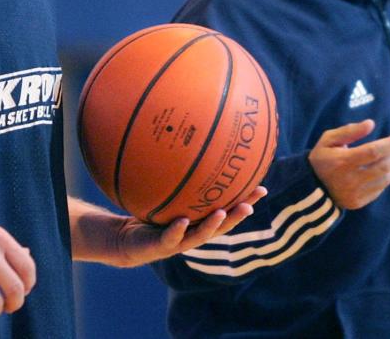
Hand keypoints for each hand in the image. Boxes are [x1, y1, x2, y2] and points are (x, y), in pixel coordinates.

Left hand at [113, 185, 267, 266]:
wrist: (128, 240)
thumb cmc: (151, 214)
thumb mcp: (165, 193)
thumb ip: (178, 176)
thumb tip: (187, 143)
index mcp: (200, 220)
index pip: (227, 209)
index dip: (245, 201)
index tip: (262, 188)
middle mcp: (193, 231)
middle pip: (222, 225)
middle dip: (237, 215)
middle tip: (250, 204)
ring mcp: (179, 241)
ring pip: (200, 235)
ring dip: (212, 225)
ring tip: (222, 213)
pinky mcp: (161, 246)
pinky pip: (170, 237)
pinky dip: (177, 230)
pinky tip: (182, 221)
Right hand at [308, 119, 389, 209]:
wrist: (310, 186)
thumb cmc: (321, 159)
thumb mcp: (328, 140)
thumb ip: (349, 131)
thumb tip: (370, 124)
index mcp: (342, 161)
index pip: (373, 152)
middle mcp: (350, 179)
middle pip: (384, 166)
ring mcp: (356, 193)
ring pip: (385, 178)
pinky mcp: (359, 202)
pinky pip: (380, 188)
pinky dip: (387, 176)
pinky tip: (388, 167)